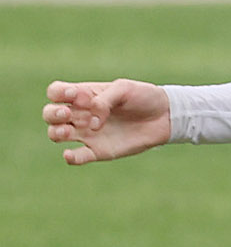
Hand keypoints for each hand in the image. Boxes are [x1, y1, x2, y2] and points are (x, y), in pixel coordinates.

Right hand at [43, 79, 171, 165]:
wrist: (164, 116)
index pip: (56, 92)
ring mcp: (88, 133)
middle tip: (68, 113)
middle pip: (50, 114)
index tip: (75, 94)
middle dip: (53, 113)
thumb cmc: (143, 97)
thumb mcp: (124, 89)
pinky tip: (70, 154)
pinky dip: (70, 157)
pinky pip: (77, 157)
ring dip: (56, 132)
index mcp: (85, 95)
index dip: (58, 93)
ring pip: (57, 134)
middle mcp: (82, 114)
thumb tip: (91, 124)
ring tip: (70, 131)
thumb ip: (104, 101)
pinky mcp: (98, 150)